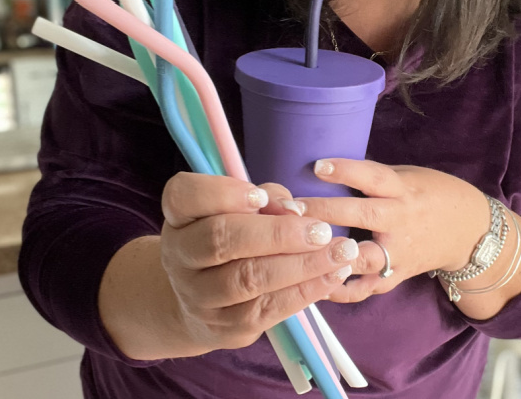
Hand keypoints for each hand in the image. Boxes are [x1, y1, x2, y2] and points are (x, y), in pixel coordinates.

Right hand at [158, 173, 358, 351]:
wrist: (202, 305)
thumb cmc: (232, 241)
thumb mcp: (240, 212)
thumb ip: (267, 200)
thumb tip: (295, 211)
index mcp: (180, 218)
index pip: (184, 197)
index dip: (222, 193)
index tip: (260, 195)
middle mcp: (180, 257)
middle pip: (221, 239)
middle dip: (277, 233)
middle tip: (320, 230)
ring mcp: (200, 296)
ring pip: (249, 278)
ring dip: (302, 265)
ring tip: (340, 252)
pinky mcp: (226, 327)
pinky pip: (269, 308)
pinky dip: (306, 290)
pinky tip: (333, 276)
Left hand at [299, 159, 488, 303]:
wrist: (468, 232)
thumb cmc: (430, 195)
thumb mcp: (407, 176)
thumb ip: (373, 177)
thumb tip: (326, 169)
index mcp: (402, 190)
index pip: (373, 177)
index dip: (346, 170)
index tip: (317, 166)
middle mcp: (400, 220)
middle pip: (361, 215)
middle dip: (325, 212)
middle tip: (292, 208)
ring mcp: (399, 252)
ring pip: (364, 257)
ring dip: (332, 255)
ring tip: (300, 252)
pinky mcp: (397, 275)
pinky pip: (368, 287)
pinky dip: (344, 290)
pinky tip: (317, 286)